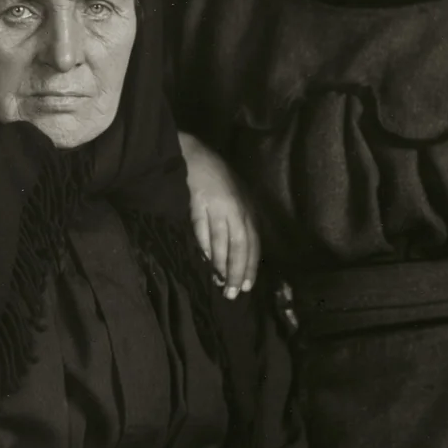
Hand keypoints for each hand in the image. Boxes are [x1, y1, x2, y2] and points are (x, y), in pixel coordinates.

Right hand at [179, 133, 260, 297]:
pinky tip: (207, 260)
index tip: (246, 286)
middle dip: (237, 270)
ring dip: (222, 263)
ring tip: (219, 282)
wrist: (195, 155)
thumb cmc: (213, 180)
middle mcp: (238, 209)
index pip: (252, 244)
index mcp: (247, 210)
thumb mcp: (230, 203)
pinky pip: (205, 229)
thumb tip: (224, 258)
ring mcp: (220, 205)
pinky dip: (206, 246)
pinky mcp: (202, 201)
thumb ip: (230, 229)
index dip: (249, 266)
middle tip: (232, 293)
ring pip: (224, 241)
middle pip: (241, 246)